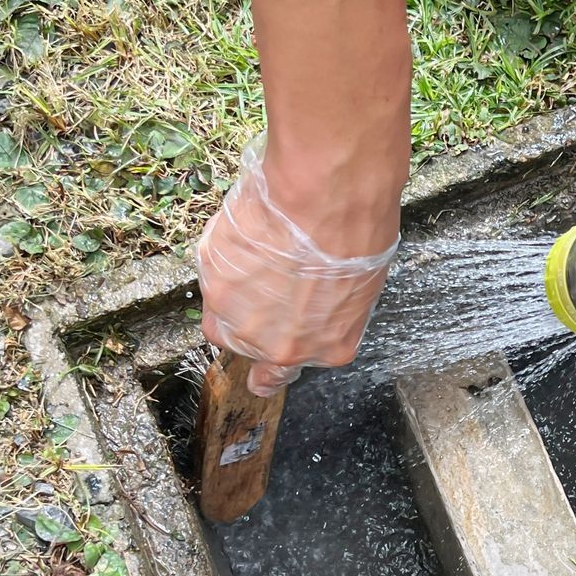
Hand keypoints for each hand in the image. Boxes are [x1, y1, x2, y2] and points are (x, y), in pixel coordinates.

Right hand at [196, 135, 398, 395]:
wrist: (325, 199)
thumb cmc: (357, 233)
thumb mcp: (362, 287)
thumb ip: (329, 312)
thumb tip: (313, 305)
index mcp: (326, 348)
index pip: (282, 376)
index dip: (268, 369)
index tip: (262, 366)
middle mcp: (277, 345)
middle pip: (246, 345)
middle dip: (251, 319)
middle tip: (264, 280)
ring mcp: (239, 317)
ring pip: (221, 317)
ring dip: (234, 293)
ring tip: (257, 254)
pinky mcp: (214, 281)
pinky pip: (213, 277)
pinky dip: (224, 260)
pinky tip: (247, 235)